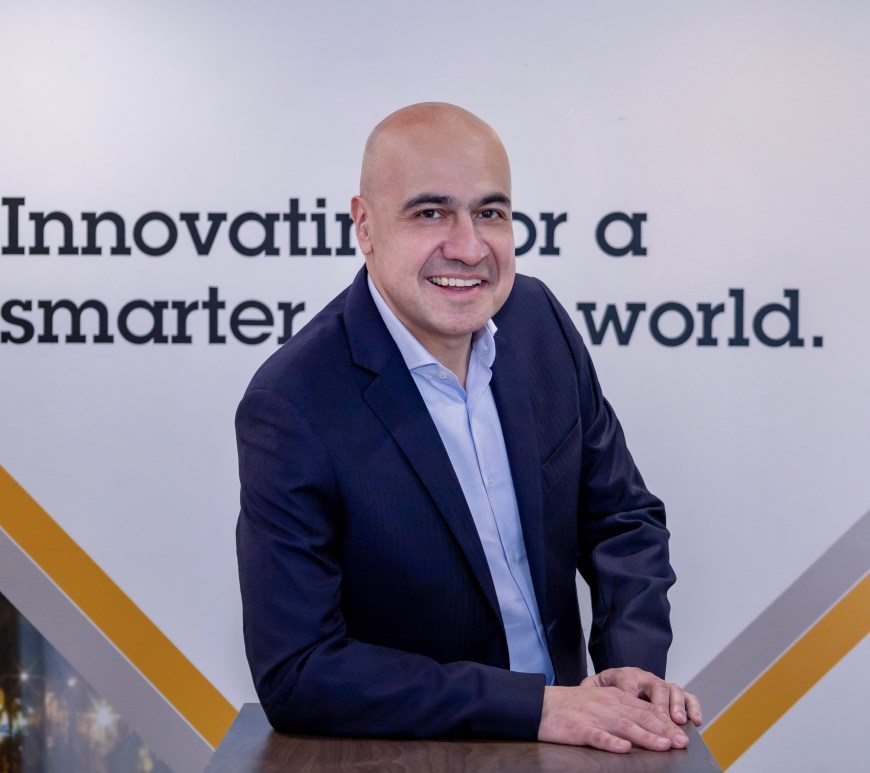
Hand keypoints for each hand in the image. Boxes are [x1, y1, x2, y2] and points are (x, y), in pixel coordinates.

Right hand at [538, 682, 688, 752]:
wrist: (542, 704)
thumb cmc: (573, 706)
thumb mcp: (601, 700)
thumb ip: (622, 709)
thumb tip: (648, 724)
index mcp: (614, 696)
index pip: (646, 709)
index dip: (666, 722)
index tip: (681, 734)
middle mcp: (608, 704)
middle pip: (640, 716)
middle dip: (664, 730)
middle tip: (681, 742)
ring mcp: (594, 716)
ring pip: (624, 726)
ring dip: (646, 736)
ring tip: (663, 745)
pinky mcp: (578, 729)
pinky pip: (597, 736)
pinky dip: (611, 742)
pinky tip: (623, 749)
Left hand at [583, 667, 702, 726]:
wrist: (616, 680)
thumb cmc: (606, 688)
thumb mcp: (593, 687)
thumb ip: (589, 689)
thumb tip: (585, 692)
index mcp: (624, 674)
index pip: (627, 681)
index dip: (631, 693)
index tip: (633, 704)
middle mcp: (645, 678)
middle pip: (655, 686)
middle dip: (662, 704)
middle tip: (666, 720)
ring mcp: (660, 685)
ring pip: (673, 690)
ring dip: (677, 706)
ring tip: (678, 721)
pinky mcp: (673, 694)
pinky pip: (688, 697)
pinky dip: (693, 707)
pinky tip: (695, 720)